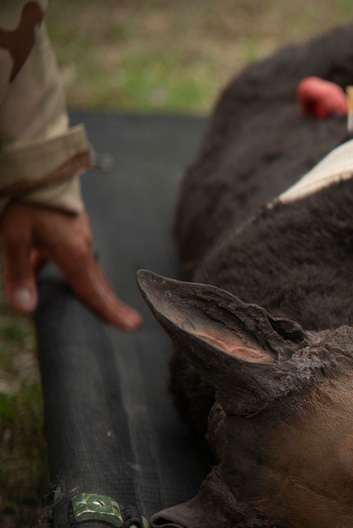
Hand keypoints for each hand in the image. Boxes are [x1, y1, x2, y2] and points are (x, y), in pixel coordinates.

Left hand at [1, 202, 141, 330]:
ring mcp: (81, 237)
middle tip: (131, 322)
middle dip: (112, 304)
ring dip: (96, 288)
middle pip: (100, 284)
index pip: (93, 291)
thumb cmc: (26, 202)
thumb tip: (25, 309)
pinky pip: (78, 257)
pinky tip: (57, 275)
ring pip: (90, 270)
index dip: (110, 311)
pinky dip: (78, 272)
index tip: (131, 326)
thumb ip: (20, 274)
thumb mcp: (14, 238)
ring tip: (104, 304)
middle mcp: (83, 248)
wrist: (38, 168)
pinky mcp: (74, 229)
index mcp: (73, 254)